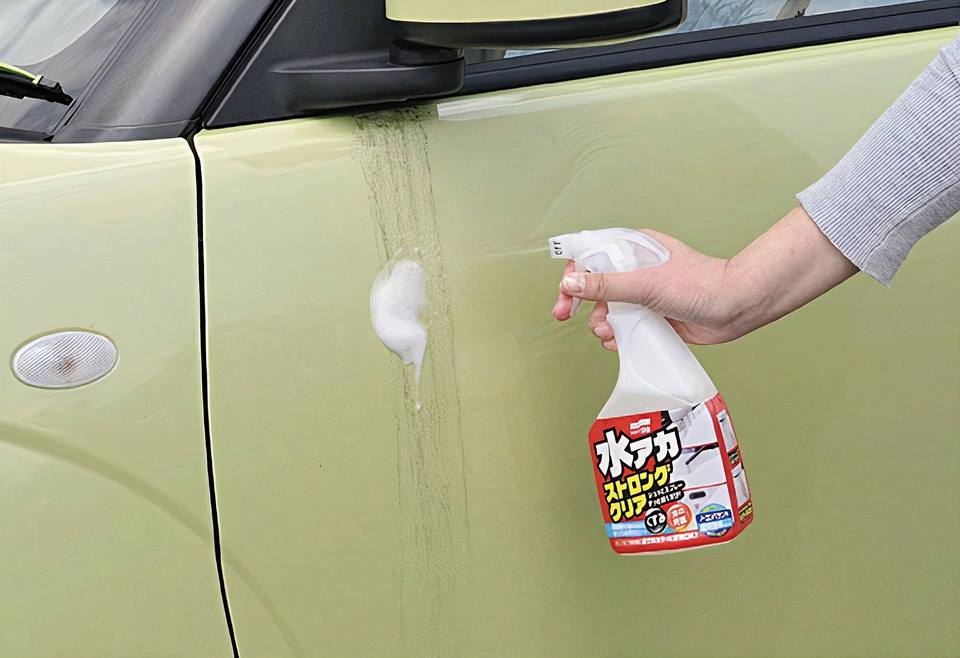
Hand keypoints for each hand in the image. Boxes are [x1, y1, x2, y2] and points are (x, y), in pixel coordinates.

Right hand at [552, 207, 858, 349]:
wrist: (734, 308)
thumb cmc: (699, 285)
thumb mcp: (646, 283)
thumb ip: (606, 285)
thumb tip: (570, 283)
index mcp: (633, 249)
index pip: (591, 256)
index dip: (573, 273)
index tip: (563, 293)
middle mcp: (635, 270)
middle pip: (593, 285)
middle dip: (579, 302)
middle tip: (564, 315)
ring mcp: (643, 294)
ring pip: (606, 309)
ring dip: (600, 323)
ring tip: (609, 332)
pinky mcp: (651, 317)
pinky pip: (623, 327)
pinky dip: (617, 337)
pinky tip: (621, 342)